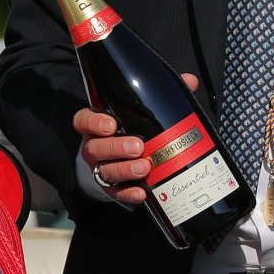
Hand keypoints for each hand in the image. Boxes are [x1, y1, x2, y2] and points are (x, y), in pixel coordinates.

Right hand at [75, 73, 199, 205]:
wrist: (120, 162)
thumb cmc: (131, 130)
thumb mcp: (139, 113)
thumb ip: (160, 97)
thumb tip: (189, 80)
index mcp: (97, 125)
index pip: (84, 120)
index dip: (93, 122)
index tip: (110, 123)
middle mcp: (94, 147)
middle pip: (95, 147)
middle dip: (115, 147)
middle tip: (138, 146)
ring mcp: (101, 169)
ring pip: (104, 170)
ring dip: (123, 169)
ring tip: (144, 168)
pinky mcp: (110, 188)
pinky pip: (115, 192)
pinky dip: (128, 193)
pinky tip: (142, 193)